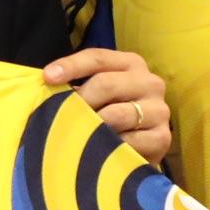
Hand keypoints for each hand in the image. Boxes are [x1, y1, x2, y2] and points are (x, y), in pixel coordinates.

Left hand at [43, 47, 173, 164]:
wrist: (139, 149)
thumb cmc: (108, 116)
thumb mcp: (95, 94)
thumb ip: (76, 86)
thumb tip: (47, 84)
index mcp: (131, 64)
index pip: (97, 58)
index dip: (71, 66)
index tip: (47, 77)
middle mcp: (150, 82)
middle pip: (105, 84)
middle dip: (78, 100)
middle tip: (59, 116)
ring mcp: (159, 110)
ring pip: (115, 114)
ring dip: (90, 126)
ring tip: (75, 135)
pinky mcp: (162, 138)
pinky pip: (126, 141)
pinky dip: (107, 146)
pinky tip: (97, 151)